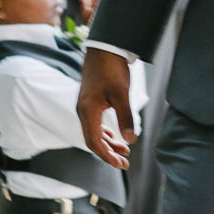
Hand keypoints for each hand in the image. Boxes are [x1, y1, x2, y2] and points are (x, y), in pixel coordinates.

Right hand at [77, 48, 135, 168]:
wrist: (104, 48)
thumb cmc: (112, 69)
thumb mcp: (122, 94)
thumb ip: (126, 117)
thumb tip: (131, 140)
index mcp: (87, 112)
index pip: (94, 142)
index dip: (107, 155)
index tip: (120, 164)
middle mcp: (83, 111)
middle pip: (93, 140)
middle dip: (108, 153)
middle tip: (125, 163)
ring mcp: (85, 106)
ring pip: (94, 131)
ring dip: (108, 143)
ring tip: (125, 151)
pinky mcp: (90, 101)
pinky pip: (95, 123)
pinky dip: (105, 132)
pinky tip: (115, 136)